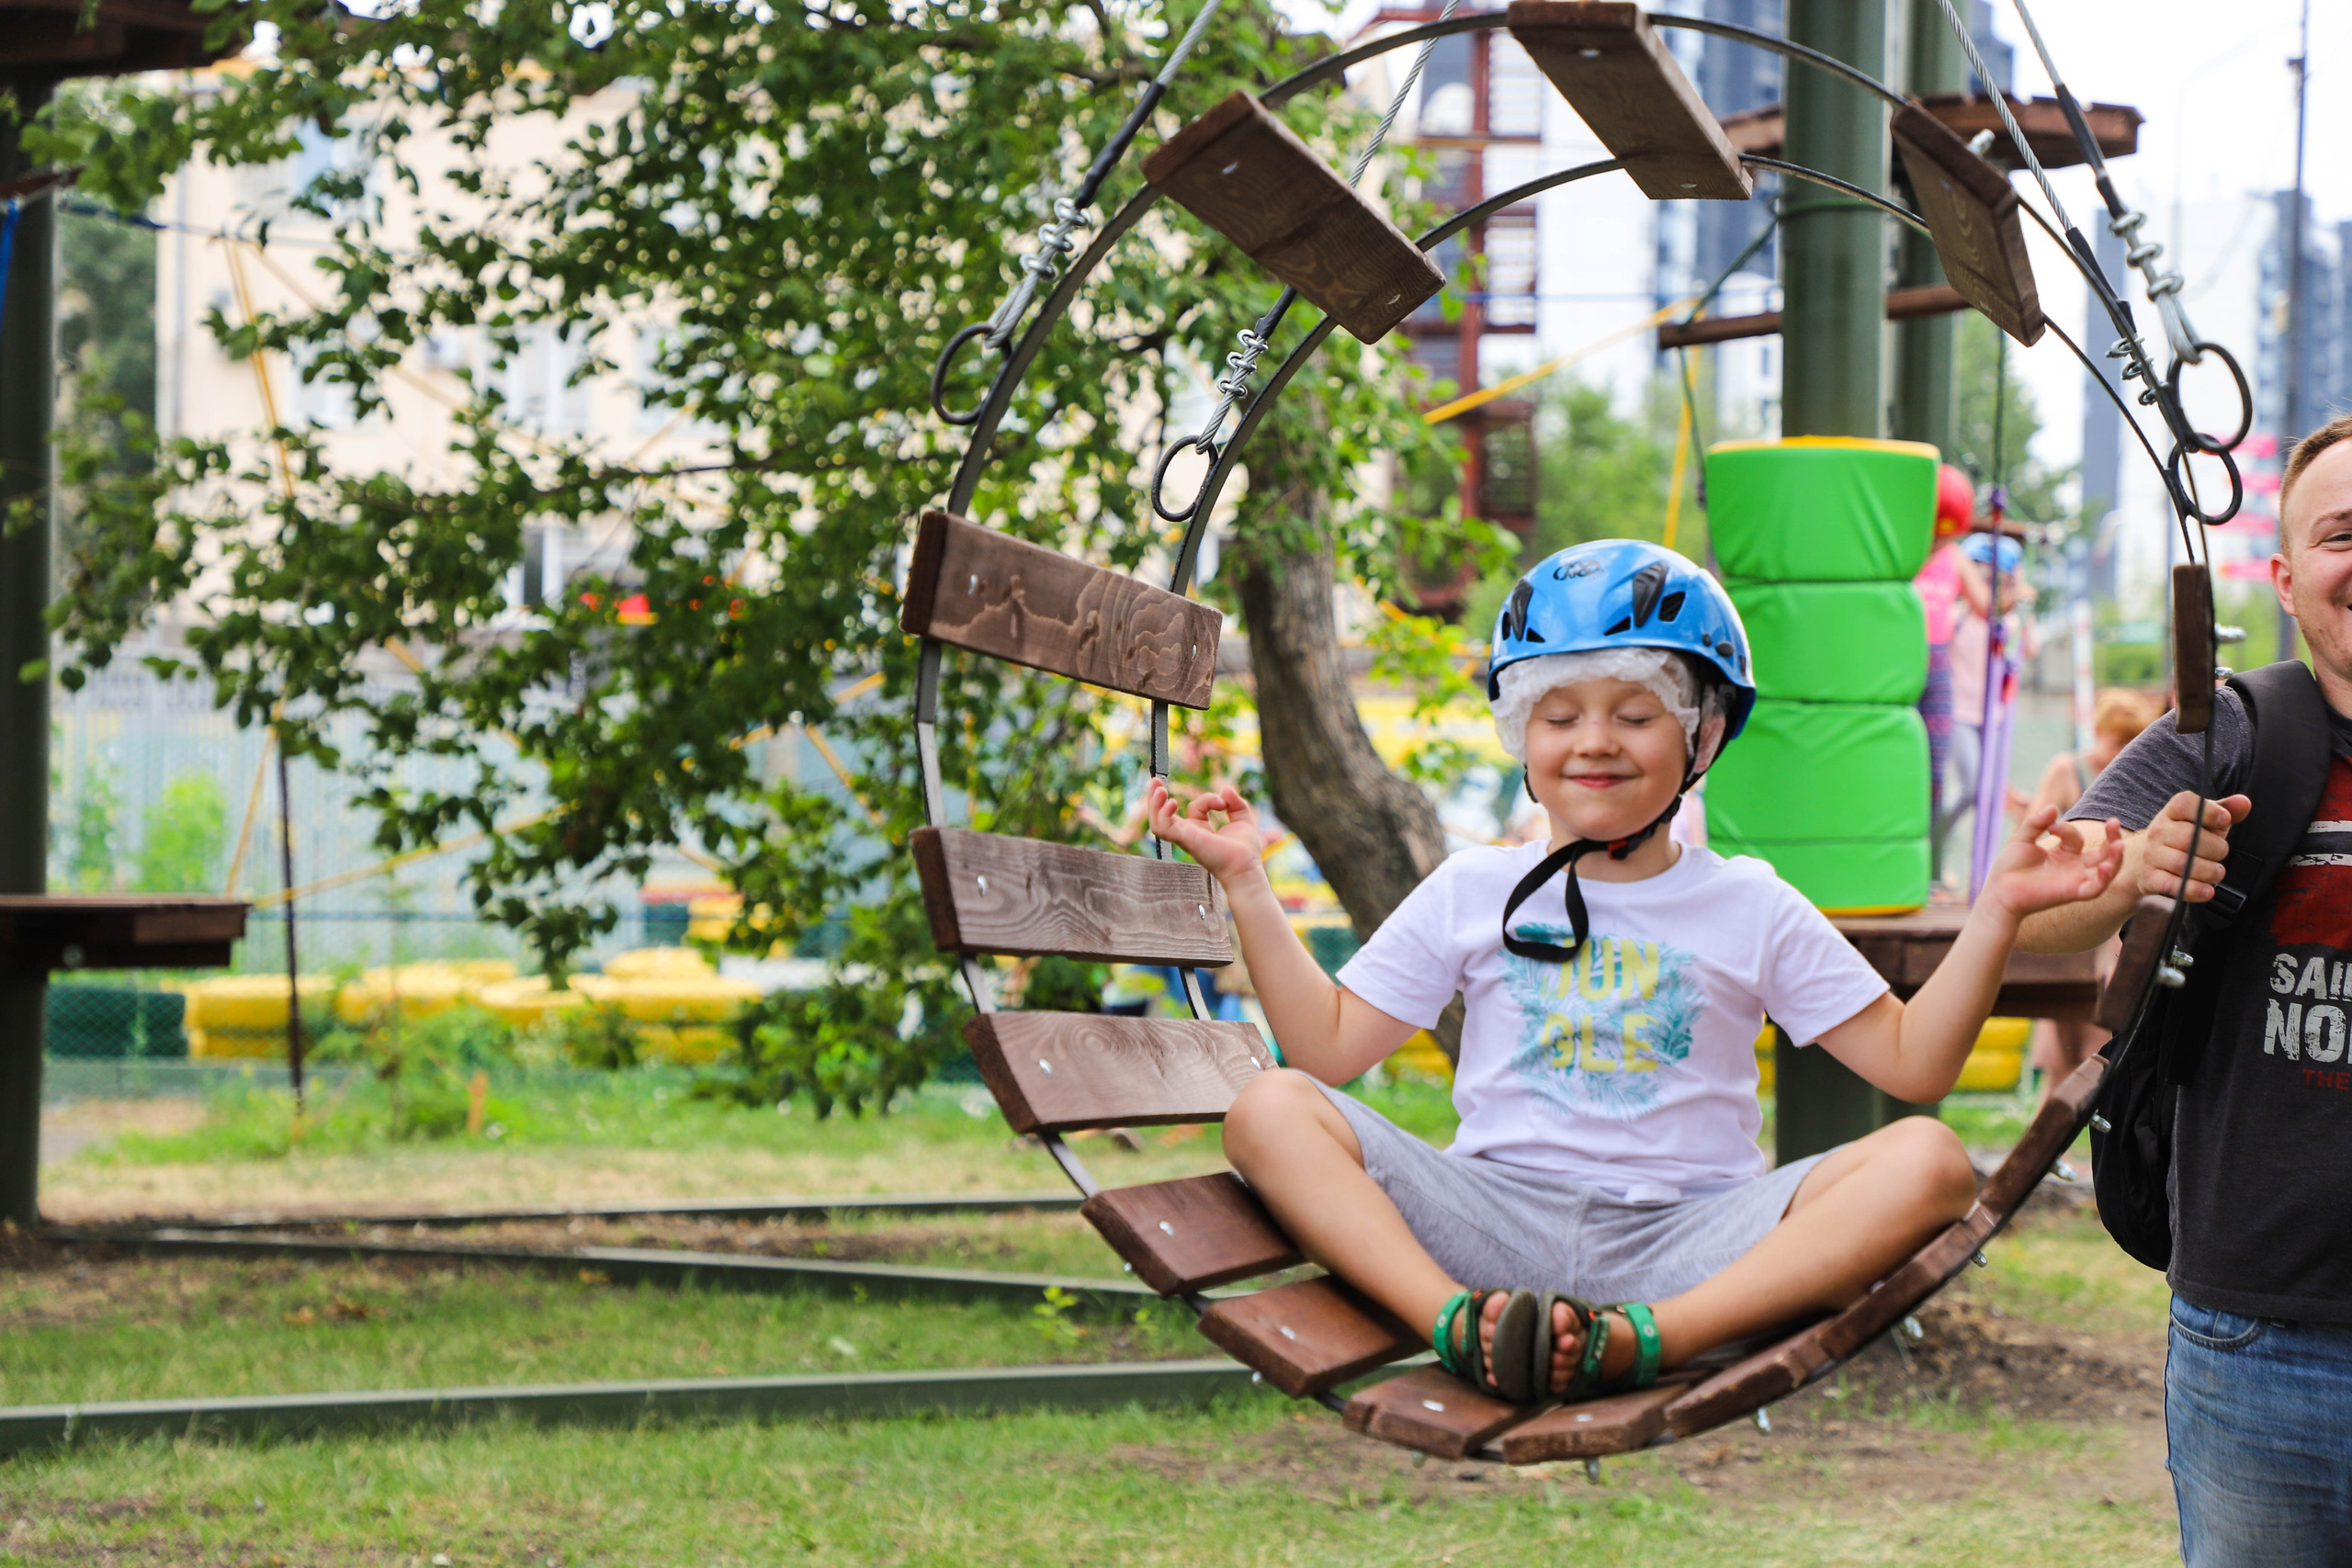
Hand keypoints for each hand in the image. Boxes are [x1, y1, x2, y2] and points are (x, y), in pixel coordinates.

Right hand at [1145, 778, 1266, 889]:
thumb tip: (1226, 789)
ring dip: (1154, 804)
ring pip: (1157, 822)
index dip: (1208, 799)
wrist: (1246, 867)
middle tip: (1156, 780)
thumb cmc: (1245, 850)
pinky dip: (1162, 814)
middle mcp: (1189, 834)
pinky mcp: (1185, 840)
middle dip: (1156, 797)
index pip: (1196, 808)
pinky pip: (1163, 828)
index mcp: (1200, 830)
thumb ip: (1236, 803)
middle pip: (1162, 816)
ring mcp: (1185, 837)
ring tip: (1159, 789)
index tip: (1223, 803)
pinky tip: (1171, 803)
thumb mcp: (1242, 819)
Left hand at [1979, 804, 2125, 920]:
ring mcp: (2075, 880)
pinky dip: (2103, 879)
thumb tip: (2052, 807)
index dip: (2066, 829)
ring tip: (2118, 844)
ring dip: (2115, 858)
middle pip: (2103, 853)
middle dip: (2111, 837)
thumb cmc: (2010, 866)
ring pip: (2106, 870)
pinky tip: (2105, 867)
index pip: (2075, 838)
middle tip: (2114, 821)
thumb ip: (2036, 823)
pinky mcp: (2072, 893)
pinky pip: (2095, 888)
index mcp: (2063, 854)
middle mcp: (2074, 867)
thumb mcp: (2022, 839)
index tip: (2050, 826)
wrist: (2000, 890)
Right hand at [2132, 790, 2250, 902]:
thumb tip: (2245, 803)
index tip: (2225, 820)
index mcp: (2171, 812)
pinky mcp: (2150, 878)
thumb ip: (2225, 810)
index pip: (2185, 804)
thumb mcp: (2203, 821)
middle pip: (2188, 837)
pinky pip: (2172, 886)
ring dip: (2208, 871)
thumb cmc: (2181, 838)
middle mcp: (2158, 831)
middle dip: (2215, 848)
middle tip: (2221, 854)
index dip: (2208, 811)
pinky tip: (2207, 891)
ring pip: (2183, 864)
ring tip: (2217, 873)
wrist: (2142, 860)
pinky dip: (2193, 890)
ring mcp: (2151, 855)